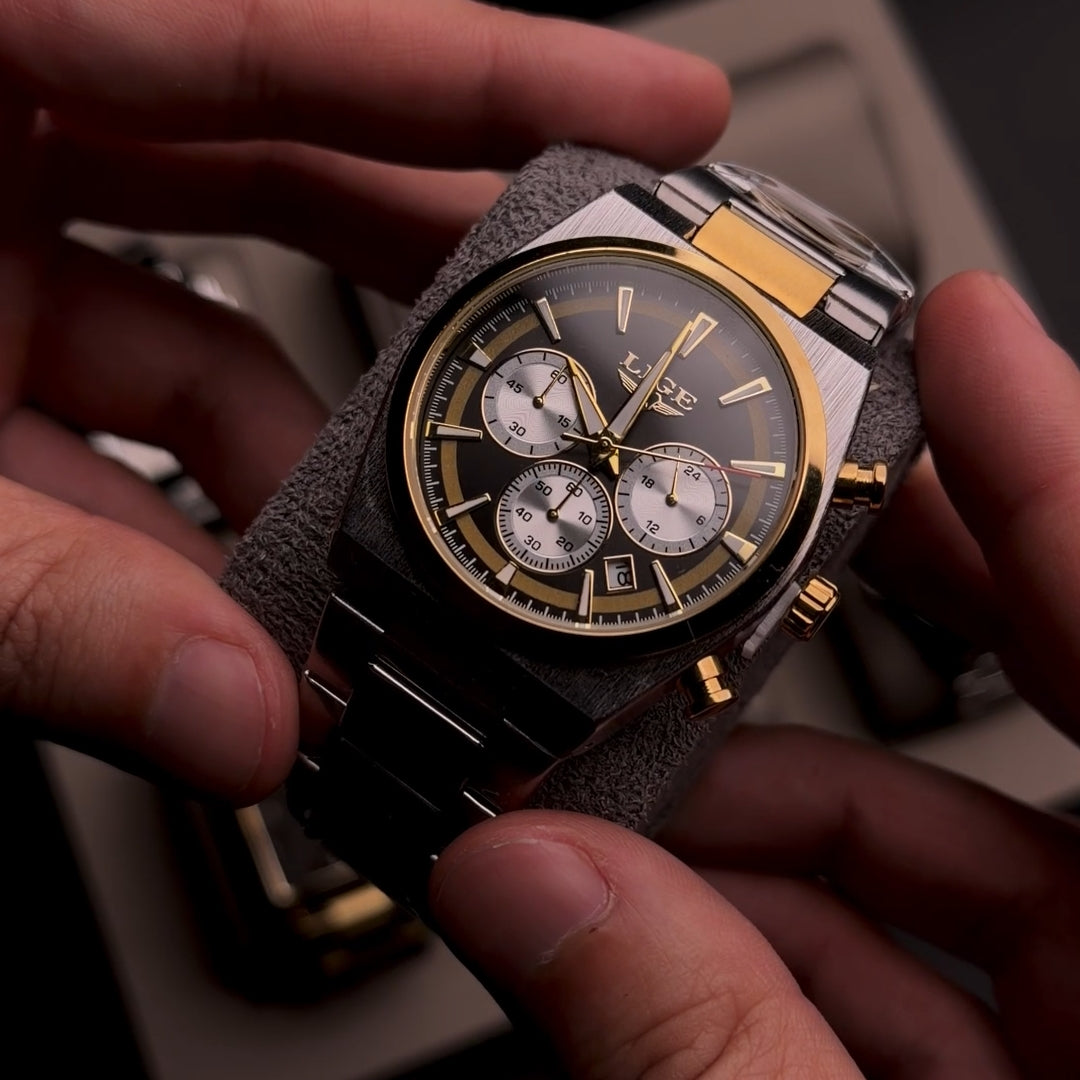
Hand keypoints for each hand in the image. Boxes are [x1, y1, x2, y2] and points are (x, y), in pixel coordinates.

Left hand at [0, 0, 729, 797]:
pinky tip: (248, 592)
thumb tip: (241, 722)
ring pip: (223, 295)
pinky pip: (134, 375)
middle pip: (288, 153)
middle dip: (448, 275)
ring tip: (423, 542)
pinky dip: (202, 482)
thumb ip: (51, 608)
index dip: (486, 67)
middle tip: (593, 345)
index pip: (272, 25)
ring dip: (325, 439)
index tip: (668, 114)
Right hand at [431, 273, 1079, 1077]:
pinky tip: (656, 912)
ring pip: (931, 839)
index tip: (959, 329)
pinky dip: (777, 913)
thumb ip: (697, 1038)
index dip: (1048, 459)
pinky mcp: (1043, 1075)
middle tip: (743, 506)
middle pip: (1039, 692)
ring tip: (606, 800)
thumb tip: (521, 885)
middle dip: (871, 592)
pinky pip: (907, 945)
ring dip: (759, 799)